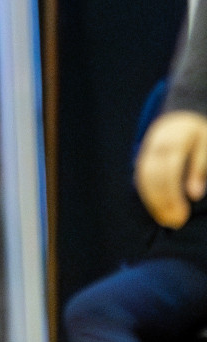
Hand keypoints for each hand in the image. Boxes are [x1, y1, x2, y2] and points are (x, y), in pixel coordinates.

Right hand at [136, 110, 206, 227]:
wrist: (179, 119)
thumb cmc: (199, 136)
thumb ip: (200, 167)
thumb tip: (194, 195)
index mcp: (177, 137)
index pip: (171, 167)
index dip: (175, 190)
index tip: (186, 210)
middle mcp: (158, 143)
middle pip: (155, 175)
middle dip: (164, 200)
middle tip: (176, 222)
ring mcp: (147, 151)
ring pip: (144, 179)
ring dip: (154, 202)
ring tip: (167, 220)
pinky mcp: (142, 160)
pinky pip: (141, 180)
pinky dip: (148, 196)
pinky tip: (158, 210)